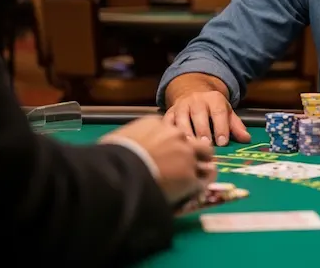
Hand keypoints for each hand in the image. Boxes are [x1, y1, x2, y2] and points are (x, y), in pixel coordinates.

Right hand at [100, 115, 216, 204]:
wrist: (118, 172)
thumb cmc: (112, 156)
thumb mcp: (121, 137)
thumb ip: (133, 138)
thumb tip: (128, 147)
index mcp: (159, 124)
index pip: (175, 133)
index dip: (174, 146)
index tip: (169, 156)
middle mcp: (178, 136)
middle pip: (198, 143)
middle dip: (197, 154)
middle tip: (191, 166)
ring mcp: (187, 156)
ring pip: (206, 161)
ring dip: (202, 170)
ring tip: (196, 181)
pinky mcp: (190, 177)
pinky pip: (201, 183)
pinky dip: (196, 189)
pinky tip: (191, 195)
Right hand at [164, 82, 250, 146]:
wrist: (192, 92)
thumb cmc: (212, 108)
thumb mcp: (226, 113)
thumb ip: (236, 126)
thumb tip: (246, 139)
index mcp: (214, 99)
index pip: (218, 111)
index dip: (221, 127)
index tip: (223, 142)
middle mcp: (196, 100)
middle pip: (199, 114)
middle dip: (202, 130)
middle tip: (206, 145)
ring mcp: (181, 105)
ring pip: (181, 118)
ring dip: (186, 132)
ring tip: (190, 146)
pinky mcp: (169, 112)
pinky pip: (167, 121)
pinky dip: (169, 131)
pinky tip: (172, 143)